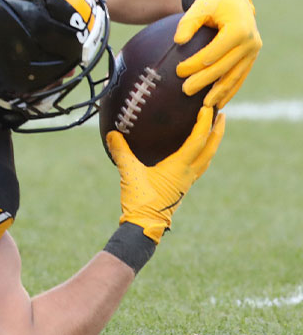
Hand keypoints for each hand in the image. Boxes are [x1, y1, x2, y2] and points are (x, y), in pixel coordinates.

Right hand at [106, 106, 224, 242]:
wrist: (145, 226)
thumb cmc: (140, 201)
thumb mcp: (129, 174)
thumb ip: (121, 152)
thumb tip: (112, 134)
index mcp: (179, 168)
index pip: (198, 141)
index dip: (204, 123)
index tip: (207, 107)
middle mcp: (188, 173)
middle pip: (210, 148)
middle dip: (217, 130)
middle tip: (221, 113)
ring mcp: (187, 181)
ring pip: (207, 157)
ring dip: (212, 141)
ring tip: (213, 129)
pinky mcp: (182, 186)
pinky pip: (198, 166)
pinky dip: (202, 153)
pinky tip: (194, 151)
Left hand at [175, 0, 259, 107]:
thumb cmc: (213, 2)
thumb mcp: (199, 6)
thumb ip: (188, 22)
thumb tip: (178, 40)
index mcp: (239, 29)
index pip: (215, 51)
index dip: (196, 63)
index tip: (178, 71)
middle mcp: (251, 42)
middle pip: (225, 66)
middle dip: (205, 80)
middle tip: (185, 90)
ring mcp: (253, 52)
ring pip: (235, 76)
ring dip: (219, 92)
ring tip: (203, 105)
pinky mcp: (251, 58)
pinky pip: (240, 77)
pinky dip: (230, 90)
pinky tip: (218, 103)